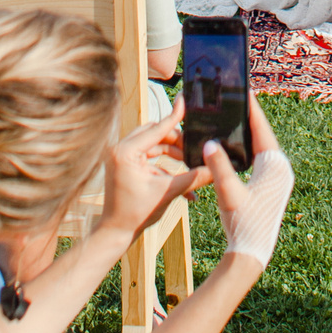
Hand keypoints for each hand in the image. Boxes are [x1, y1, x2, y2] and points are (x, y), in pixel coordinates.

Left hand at [99, 106, 207, 237]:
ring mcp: (121, 156)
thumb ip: (192, 177)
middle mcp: (121, 149)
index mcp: (126, 152)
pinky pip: (148, 156)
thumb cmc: (136, 214)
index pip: (157, 128)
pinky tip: (181, 178)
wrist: (116, 233)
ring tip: (189, 162)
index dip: (175, 116)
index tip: (185, 100)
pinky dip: (164, 164)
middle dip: (177, 141)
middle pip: (155, 133)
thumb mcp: (167, 193)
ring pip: (153, 144)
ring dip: (172, 153)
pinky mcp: (125, 164)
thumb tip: (215, 168)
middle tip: (194, 148)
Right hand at [205, 97, 292, 267]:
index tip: (245, 89)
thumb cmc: (243, 223)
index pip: (262, 129)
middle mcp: (281, 170)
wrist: (251, 253)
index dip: (252, 109)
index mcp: (276, 167)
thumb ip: (218, 167)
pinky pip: (260, 159)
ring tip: (234, 116)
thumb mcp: (228, 193)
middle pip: (263, 135)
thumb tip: (209, 143)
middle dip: (249, 118)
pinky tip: (236, 145)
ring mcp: (278, 178)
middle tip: (236, 98)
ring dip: (248, 133)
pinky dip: (248, 149)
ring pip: (261, 147)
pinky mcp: (272, 186)